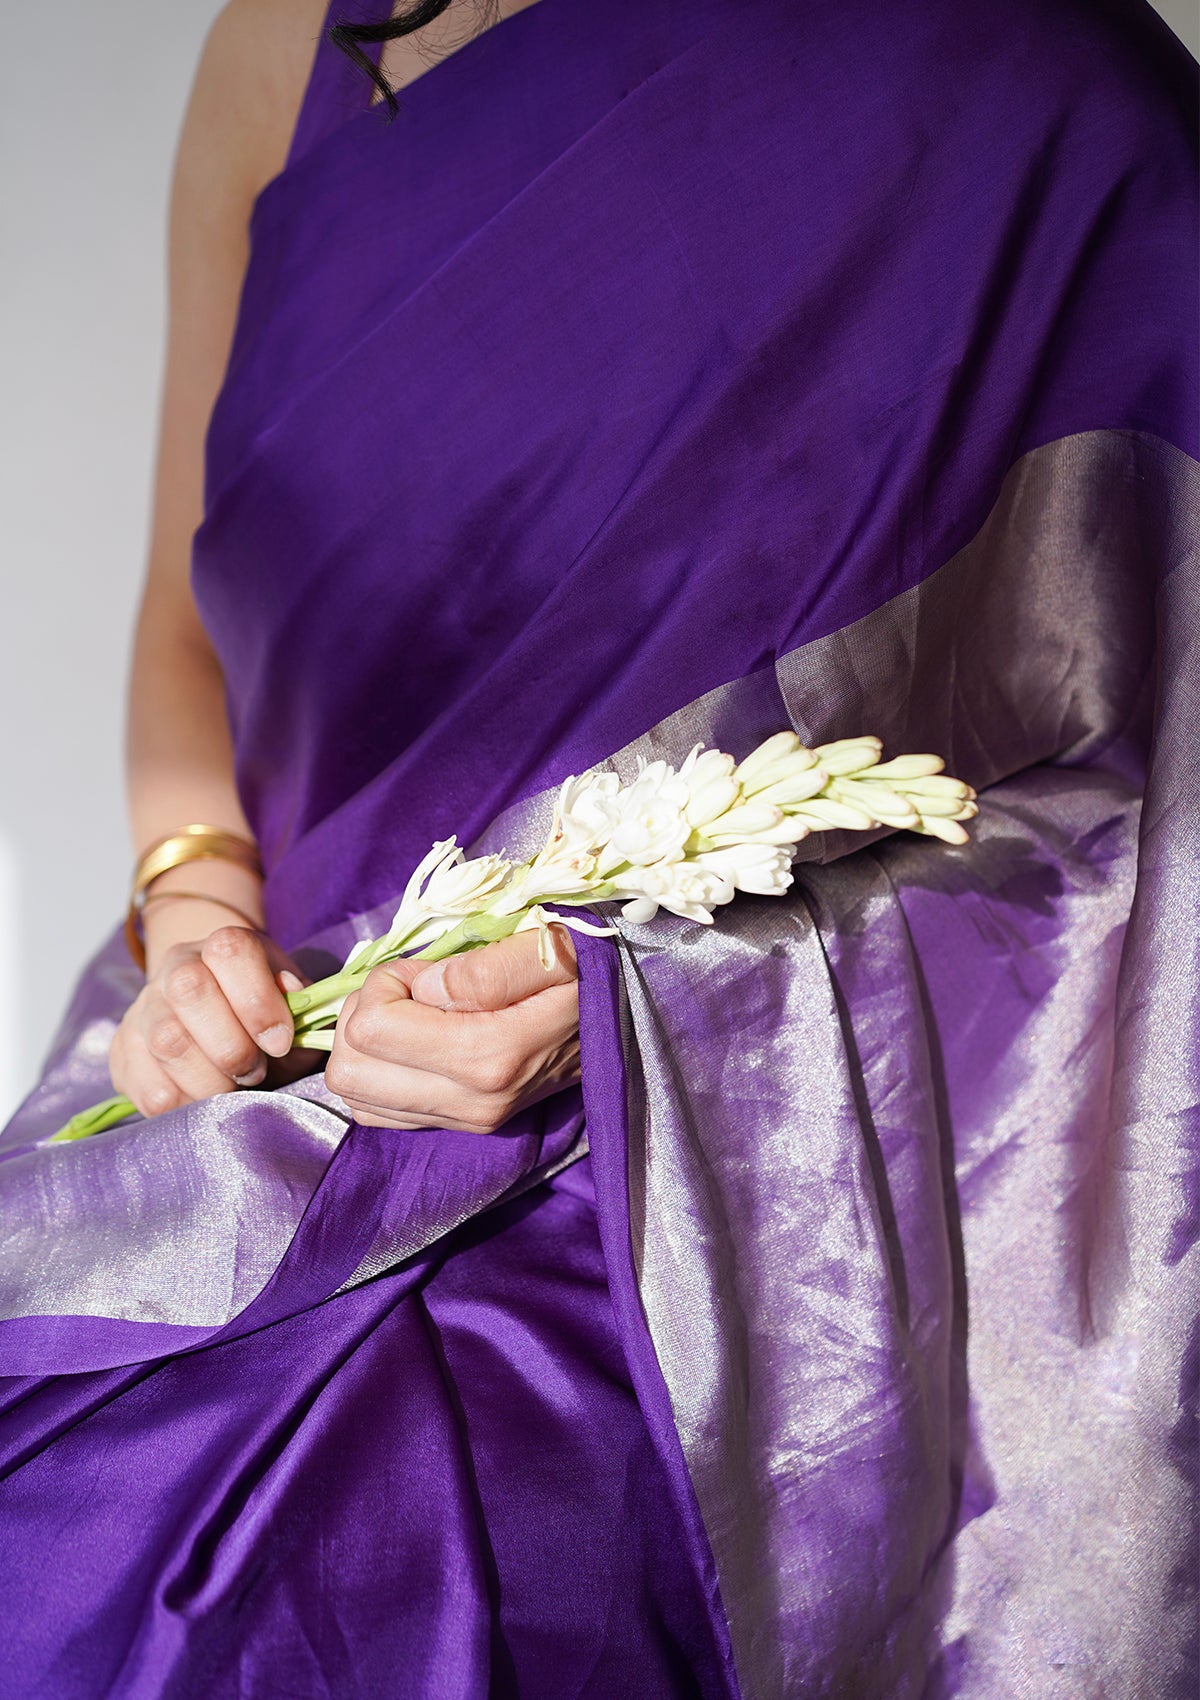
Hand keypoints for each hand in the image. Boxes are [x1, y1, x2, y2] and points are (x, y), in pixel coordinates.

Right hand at [110, 925, 312, 1116]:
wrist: (215, 1008)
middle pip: (189, 991)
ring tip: (231, 1089)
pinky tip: (201, 1100)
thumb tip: (295, 1011)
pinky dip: (180, 1102)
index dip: (258, 1002)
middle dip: (231, 1046)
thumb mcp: (291, 1000)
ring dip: (208, 1080)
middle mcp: (176, 966)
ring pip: (166, 1041)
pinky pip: (144, 1082)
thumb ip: (301, 1007)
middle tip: (255, 1071)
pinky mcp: (123, 1049)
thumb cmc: (263, 1010)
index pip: (231, 953)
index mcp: (223, 946)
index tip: (280, 1042)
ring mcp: (143, 1007)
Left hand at [324, 924, 579, 1132]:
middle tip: (408, 990)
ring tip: (411, 1014)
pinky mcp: (463, 1125)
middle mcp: (472, 1102)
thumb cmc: (586, 972)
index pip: (371, 1028)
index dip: (385, 983)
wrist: (627, 1018)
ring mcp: (467, 1121)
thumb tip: (423, 989)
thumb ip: (485, 969)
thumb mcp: (550, 949)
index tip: (426, 969)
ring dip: (367, 1045)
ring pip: (355, 1095)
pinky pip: (377, 1110)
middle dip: (362, 1016)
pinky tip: (414, 1040)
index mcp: (489, 1056)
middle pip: (349, 1070)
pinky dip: (379, 1070)